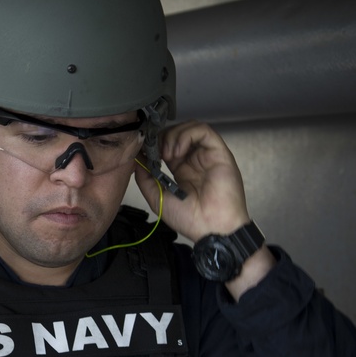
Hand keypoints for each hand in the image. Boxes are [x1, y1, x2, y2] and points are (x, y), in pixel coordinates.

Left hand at [134, 120, 249, 241]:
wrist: (211, 228)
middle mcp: (195, 160)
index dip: (154, 144)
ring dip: (173, 135)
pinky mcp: (219, 152)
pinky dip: (186, 134)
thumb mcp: (157, 198)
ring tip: (166, 154)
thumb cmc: (190, 219)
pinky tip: (177, 151)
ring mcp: (207, 155)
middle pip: (177, 133)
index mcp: (182, 170)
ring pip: (190, 127)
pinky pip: (203, 130)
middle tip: (155, 153)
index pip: (167, 145)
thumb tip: (136, 159)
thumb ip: (145, 178)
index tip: (143, 151)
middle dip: (161, 138)